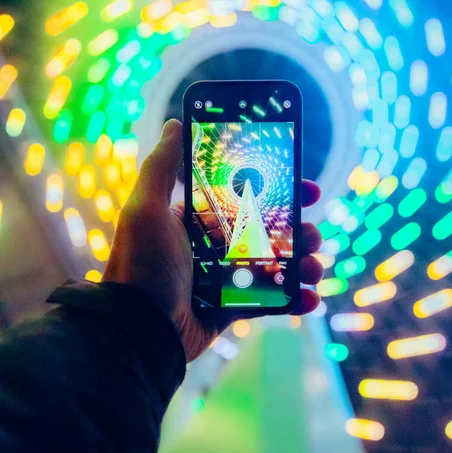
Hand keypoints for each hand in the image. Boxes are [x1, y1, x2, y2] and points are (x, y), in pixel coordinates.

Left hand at [103, 120, 322, 361]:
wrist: (137, 329)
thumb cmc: (141, 264)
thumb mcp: (145, 208)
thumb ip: (161, 166)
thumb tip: (175, 123)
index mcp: (199, 219)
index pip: (247, 197)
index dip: (279, 191)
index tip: (306, 188)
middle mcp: (214, 245)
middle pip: (269, 231)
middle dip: (298, 230)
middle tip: (312, 232)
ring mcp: (226, 278)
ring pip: (276, 264)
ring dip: (302, 264)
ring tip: (313, 267)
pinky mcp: (232, 307)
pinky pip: (270, 299)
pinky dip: (293, 298)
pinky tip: (308, 297)